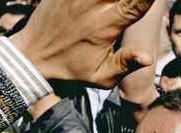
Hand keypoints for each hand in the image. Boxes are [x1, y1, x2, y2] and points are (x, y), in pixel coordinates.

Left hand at [8, 0, 154, 87]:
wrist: (32, 57)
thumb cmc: (72, 70)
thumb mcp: (101, 77)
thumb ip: (125, 64)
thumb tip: (147, 57)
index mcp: (104, 27)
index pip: (134, 5)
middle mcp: (91, 7)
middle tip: (133, 4)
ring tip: (115, 6)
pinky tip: (101, 4)